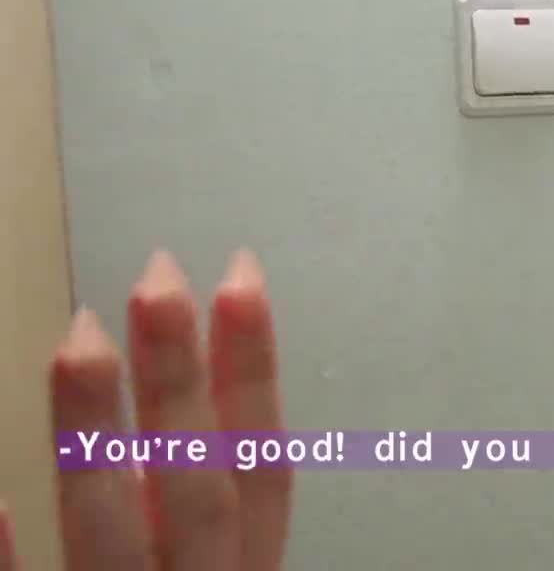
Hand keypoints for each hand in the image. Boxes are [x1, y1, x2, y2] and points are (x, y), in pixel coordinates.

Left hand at [0, 249, 291, 569]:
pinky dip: (11, 558)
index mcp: (245, 569)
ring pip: (113, 528)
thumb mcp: (219, 568)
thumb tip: (172, 409)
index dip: (255, 369)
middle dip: (180, 379)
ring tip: (81, 340)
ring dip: (98, 433)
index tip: (239, 279)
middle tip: (159, 281)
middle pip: (196, 482)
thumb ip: (199, 512)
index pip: (260, 461)